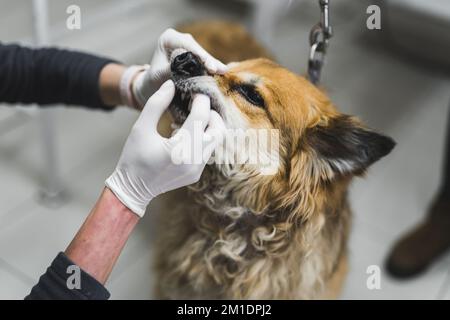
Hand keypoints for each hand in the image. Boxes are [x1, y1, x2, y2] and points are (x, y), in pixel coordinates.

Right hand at [106, 80, 225, 216]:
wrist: (133, 189)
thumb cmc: (133, 157)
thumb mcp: (141, 127)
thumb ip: (156, 103)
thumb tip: (171, 84)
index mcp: (178, 149)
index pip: (201, 117)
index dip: (201, 101)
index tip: (195, 93)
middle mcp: (193, 161)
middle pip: (218, 130)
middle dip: (211, 113)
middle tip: (198, 105)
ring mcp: (197, 169)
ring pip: (216, 141)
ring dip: (209, 126)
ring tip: (192, 118)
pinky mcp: (197, 174)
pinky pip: (208, 151)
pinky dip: (203, 138)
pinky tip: (186, 134)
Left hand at [120, 28, 226, 108]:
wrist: (150, 86)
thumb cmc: (152, 81)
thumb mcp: (159, 75)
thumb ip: (172, 70)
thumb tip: (190, 69)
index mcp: (168, 38)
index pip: (187, 46)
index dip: (201, 57)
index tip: (210, 68)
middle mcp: (179, 38)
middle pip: (198, 50)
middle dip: (210, 60)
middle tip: (222, 70)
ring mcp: (187, 46)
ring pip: (202, 55)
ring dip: (213, 65)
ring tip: (224, 72)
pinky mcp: (193, 55)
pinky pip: (203, 61)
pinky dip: (211, 68)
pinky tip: (221, 73)